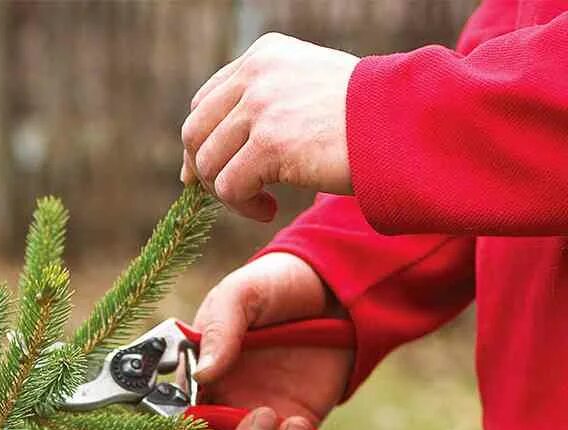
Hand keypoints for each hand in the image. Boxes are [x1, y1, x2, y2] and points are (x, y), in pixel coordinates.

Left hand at [179, 33, 357, 221]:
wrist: (403, 124)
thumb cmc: (358, 120)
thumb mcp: (301, 95)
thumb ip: (253, 113)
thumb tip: (190, 166)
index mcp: (263, 55)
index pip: (204, 102)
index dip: (202, 144)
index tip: (215, 173)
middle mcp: (258, 73)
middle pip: (195, 133)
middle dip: (206, 171)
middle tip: (236, 193)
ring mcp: (263, 106)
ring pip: (208, 164)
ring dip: (229, 195)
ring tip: (261, 202)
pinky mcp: (270, 142)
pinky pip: (229, 188)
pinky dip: (243, 207)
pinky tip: (268, 209)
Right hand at [183, 252, 354, 429]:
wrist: (332, 288)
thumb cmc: (274, 286)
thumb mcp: (242, 295)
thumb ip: (220, 329)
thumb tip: (203, 374)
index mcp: (201, 382)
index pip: (183, 427)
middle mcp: (226, 408)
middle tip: (264, 416)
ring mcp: (262, 421)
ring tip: (296, 424)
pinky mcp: (298, 426)